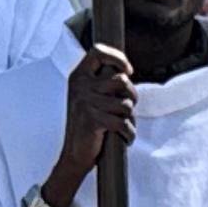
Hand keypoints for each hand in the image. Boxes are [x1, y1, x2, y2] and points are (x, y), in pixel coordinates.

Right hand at [45, 41, 134, 206]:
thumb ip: (103, 83)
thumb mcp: (89, 97)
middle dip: (132, 96)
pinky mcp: (93, 121)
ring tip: (123, 125)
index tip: (128, 70)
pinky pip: (123, 122)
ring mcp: (85, 103)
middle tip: (129, 107)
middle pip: (122, 81)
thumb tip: (126, 72)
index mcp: (79, 77)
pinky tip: (125, 136)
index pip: (98, 52)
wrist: (74, 154)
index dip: (117, 57)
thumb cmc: (87, 125)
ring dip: (130, 118)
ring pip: (126, 104)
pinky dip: (129, 133)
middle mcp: (80, 87)